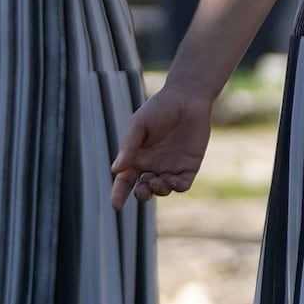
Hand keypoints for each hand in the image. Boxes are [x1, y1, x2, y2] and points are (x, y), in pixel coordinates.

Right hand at [110, 83, 213, 209]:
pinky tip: (172, 181)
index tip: (116, 205)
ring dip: (158, 190)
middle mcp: (152, 166)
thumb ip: (128, 147)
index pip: (125, 181)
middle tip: (142, 190)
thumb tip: (115, 170)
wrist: (187, 99)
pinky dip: (176, 187)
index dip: (119, 194)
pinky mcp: (188, 167)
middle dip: (141, 194)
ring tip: (157, 182)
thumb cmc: (158, 109)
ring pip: (162, 189)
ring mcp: (170, 168)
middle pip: (143, 189)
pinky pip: (182, 185)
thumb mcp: (139, 126)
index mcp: (136, 158)